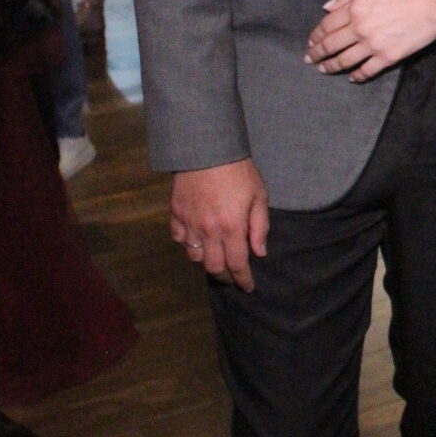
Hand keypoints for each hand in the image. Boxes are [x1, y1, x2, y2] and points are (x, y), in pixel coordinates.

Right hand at [170, 158, 268, 291]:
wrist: (206, 149)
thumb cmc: (238, 171)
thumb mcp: (259, 196)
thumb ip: (259, 227)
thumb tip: (259, 252)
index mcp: (231, 227)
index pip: (237, 264)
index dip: (243, 279)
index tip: (248, 287)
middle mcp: (208, 231)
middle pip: (214, 267)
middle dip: (225, 277)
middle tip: (232, 277)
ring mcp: (189, 223)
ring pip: (194, 257)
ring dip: (206, 261)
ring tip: (216, 258)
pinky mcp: (176, 213)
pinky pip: (179, 239)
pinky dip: (188, 244)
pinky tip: (197, 240)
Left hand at [306, 0, 435, 81]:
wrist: (434, 5)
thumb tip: (327, 7)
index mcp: (355, 8)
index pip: (327, 25)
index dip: (316, 35)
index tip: (311, 41)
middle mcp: (360, 29)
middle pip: (331, 45)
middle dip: (316, 54)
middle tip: (309, 60)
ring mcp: (373, 45)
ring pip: (345, 60)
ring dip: (331, 66)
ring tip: (324, 70)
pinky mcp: (387, 57)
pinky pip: (367, 70)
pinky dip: (357, 76)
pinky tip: (352, 77)